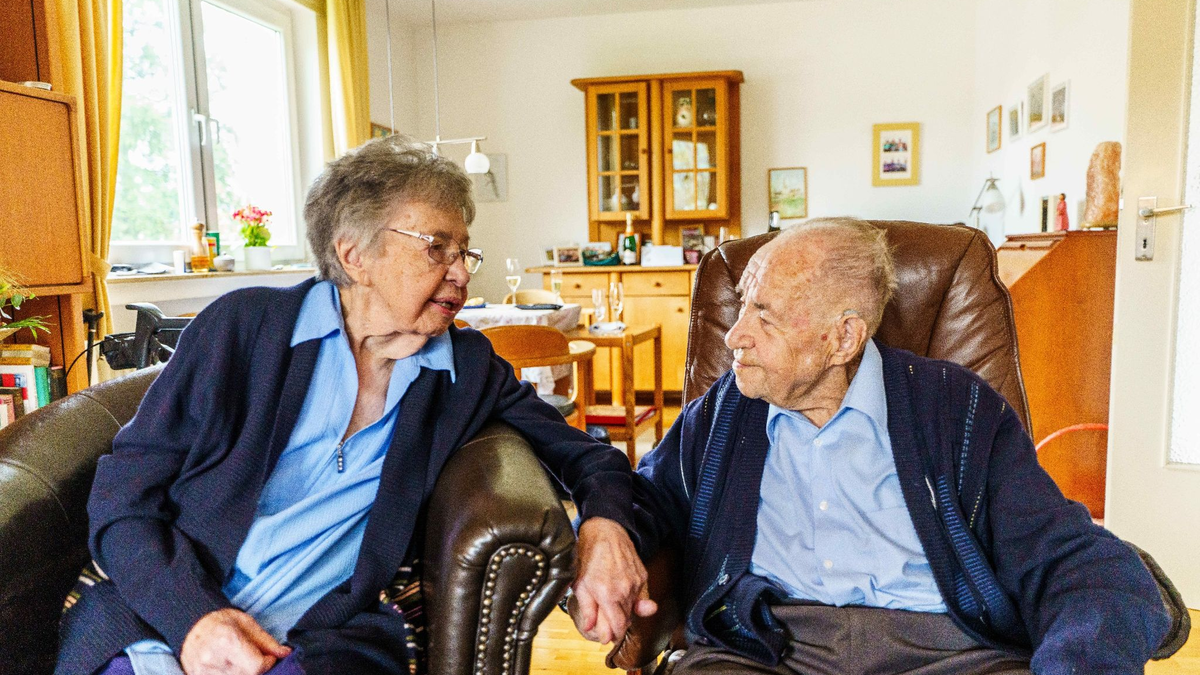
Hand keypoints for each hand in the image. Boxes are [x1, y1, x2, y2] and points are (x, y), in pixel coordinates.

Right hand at [180, 608, 290, 674]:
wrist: (192, 627)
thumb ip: (266, 641)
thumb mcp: (246, 623)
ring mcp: (202, 671)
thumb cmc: (221, 622)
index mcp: (226, 640)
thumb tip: (286, 653)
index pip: (256, 666)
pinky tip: (232, 668)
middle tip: (254, 658)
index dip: (267, 663)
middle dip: (257, 670)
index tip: (267, 656)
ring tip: (241, 662)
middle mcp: (212, 658)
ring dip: (244, 673)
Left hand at [569, 517, 656, 643]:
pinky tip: (619, 588)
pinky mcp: (643, 575)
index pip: (618, 626)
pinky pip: (639, 595)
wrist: (605, 531)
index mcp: (608, 594)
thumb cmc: (588, 556)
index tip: (606, 636)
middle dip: (616, 622)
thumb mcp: (580, 584)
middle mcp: (625, 590)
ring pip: (633, 607)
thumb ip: (588, 609)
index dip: (613, 634)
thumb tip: (590, 628)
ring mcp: (636, 582)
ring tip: (610, 598)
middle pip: (626, 619)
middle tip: (604, 617)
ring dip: (623, 609)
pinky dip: (630, 597)